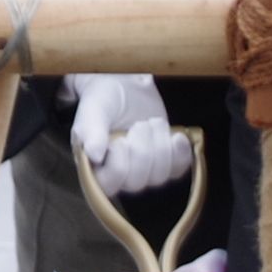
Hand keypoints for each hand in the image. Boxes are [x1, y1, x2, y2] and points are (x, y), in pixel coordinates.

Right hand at [70, 71, 194, 193]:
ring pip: (159, 175)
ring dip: (160, 145)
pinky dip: (180, 152)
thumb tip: (93, 155)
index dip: (119, 164)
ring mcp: (144, 172)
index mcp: (95, 168)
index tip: (120, 140)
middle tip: (140, 124)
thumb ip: (91, 132)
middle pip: (137, 182)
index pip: (109, 184)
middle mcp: (119, 176)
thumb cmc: (104, 100)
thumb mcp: (93, 111)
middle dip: (142, 150)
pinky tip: (177, 136)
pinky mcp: (165, 163)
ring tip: (153, 122)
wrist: (125, 86)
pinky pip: (179, 169)